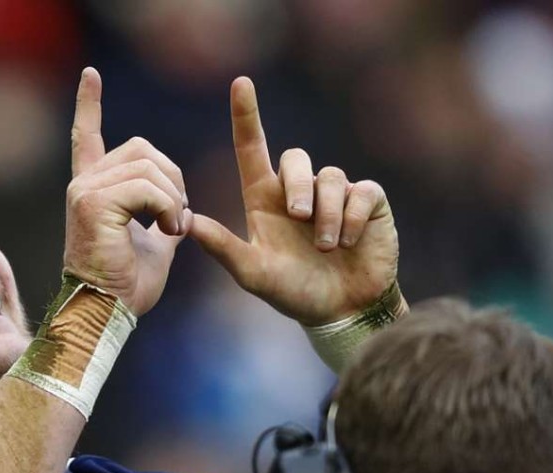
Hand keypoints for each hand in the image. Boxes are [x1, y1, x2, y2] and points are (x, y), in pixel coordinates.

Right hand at [64, 67, 189, 316]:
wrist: (105, 313)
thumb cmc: (126, 289)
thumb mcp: (154, 248)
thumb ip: (164, 221)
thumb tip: (183, 213)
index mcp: (94, 190)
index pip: (88, 137)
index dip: (89, 105)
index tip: (90, 74)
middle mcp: (84, 184)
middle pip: (142, 149)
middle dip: (173, 178)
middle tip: (178, 218)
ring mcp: (85, 191)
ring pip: (148, 167)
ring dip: (174, 199)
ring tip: (173, 230)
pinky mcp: (93, 203)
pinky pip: (147, 187)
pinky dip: (168, 208)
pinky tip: (169, 232)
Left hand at [190, 77, 401, 325]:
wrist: (341, 310)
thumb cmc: (293, 291)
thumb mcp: (253, 273)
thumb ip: (222, 247)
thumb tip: (186, 222)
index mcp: (264, 200)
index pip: (252, 148)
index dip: (246, 115)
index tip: (240, 83)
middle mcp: (298, 191)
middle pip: (295, 158)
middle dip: (298, 187)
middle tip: (299, 219)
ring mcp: (334, 194)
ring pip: (329, 176)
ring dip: (326, 214)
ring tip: (326, 246)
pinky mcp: (366, 201)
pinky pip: (360, 190)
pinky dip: (351, 218)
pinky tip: (349, 242)